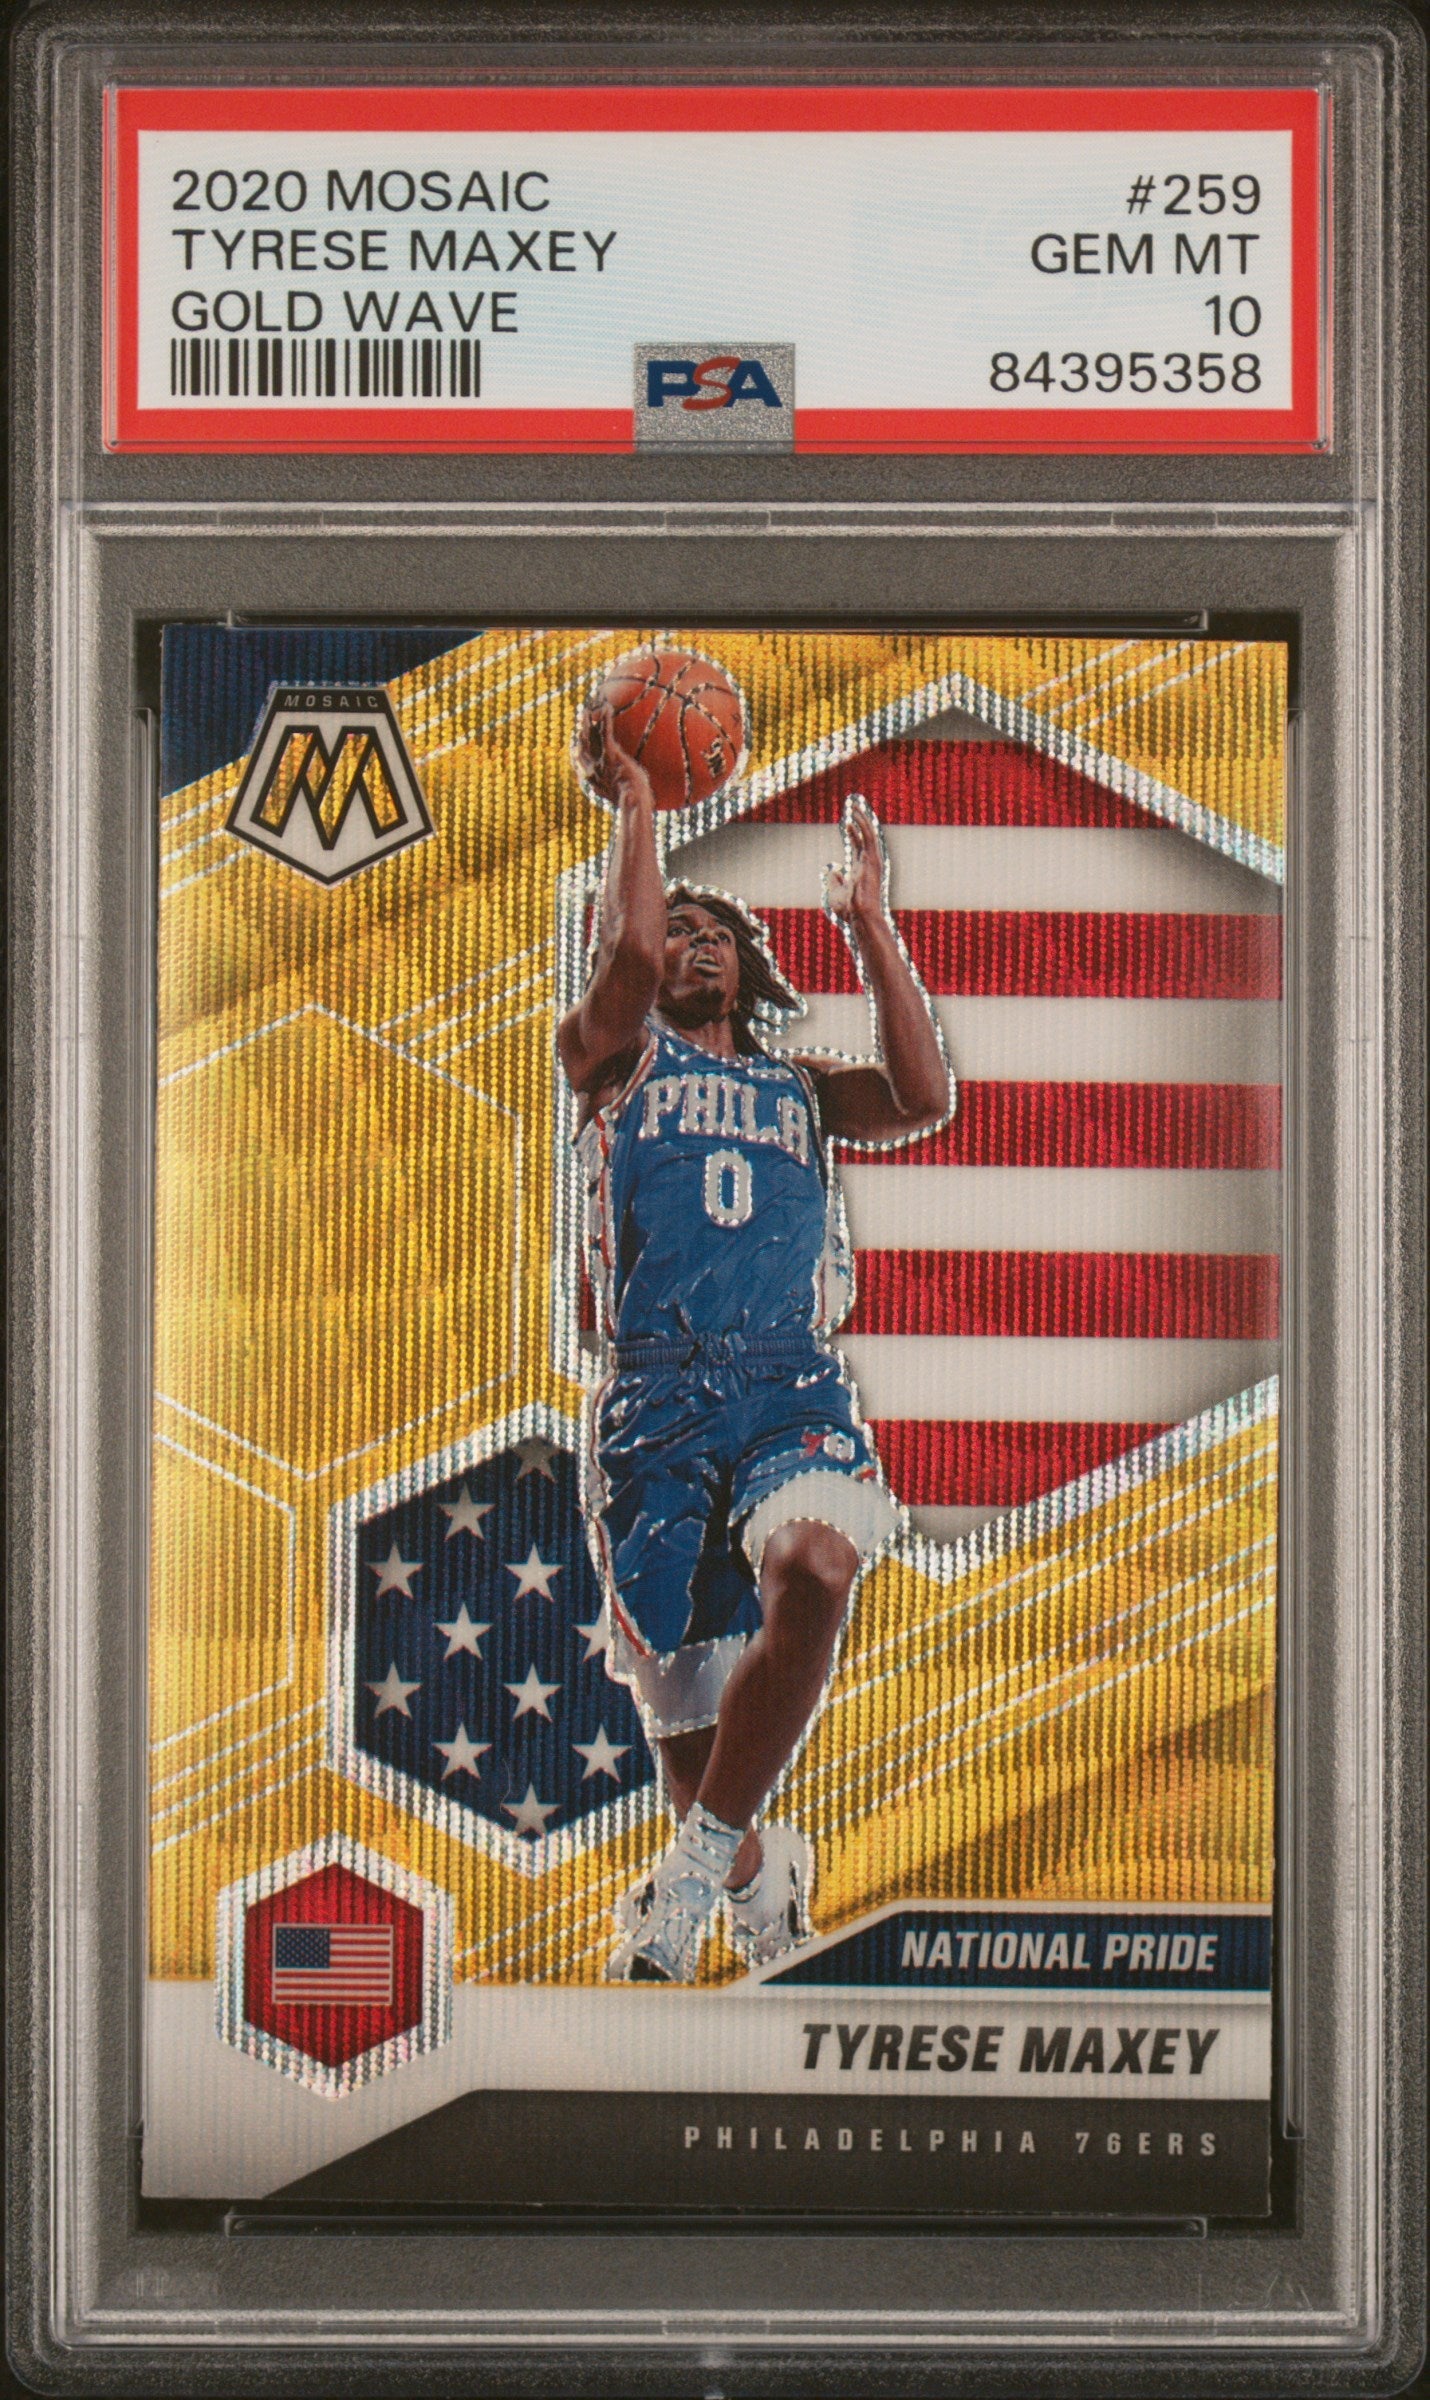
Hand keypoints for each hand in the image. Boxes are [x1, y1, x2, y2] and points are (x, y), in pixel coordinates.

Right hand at [577, 697, 653, 810]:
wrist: (634, 805)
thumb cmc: (634, 805)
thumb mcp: (623, 799)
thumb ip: (621, 792)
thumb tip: (630, 792)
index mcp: (593, 780)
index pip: (581, 762)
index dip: (578, 750)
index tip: (577, 741)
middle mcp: (591, 769)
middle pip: (581, 745)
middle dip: (580, 730)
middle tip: (580, 718)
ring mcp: (600, 760)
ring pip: (589, 736)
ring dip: (588, 720)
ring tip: (587, 707)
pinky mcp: (611, 754)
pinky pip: (606, 732)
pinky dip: (606, 719)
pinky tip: (608, 708)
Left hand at [824, 799, 887, 930]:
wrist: (860, 915)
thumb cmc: (848, 909)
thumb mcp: (835, 893)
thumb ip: (834, 881)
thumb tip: (833, 871)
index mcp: (861, 870)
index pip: (858, 847)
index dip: (853, 833)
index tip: (848, 822)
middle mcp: (868, 863)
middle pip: (865, 837)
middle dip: (860, 821)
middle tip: (854, 807)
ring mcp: (871, 861)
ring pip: (868, 834)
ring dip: (861, 818)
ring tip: (854, 805)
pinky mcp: (872, 859)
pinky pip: (868, 837)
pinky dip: (862, 824)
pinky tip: (854, 814)